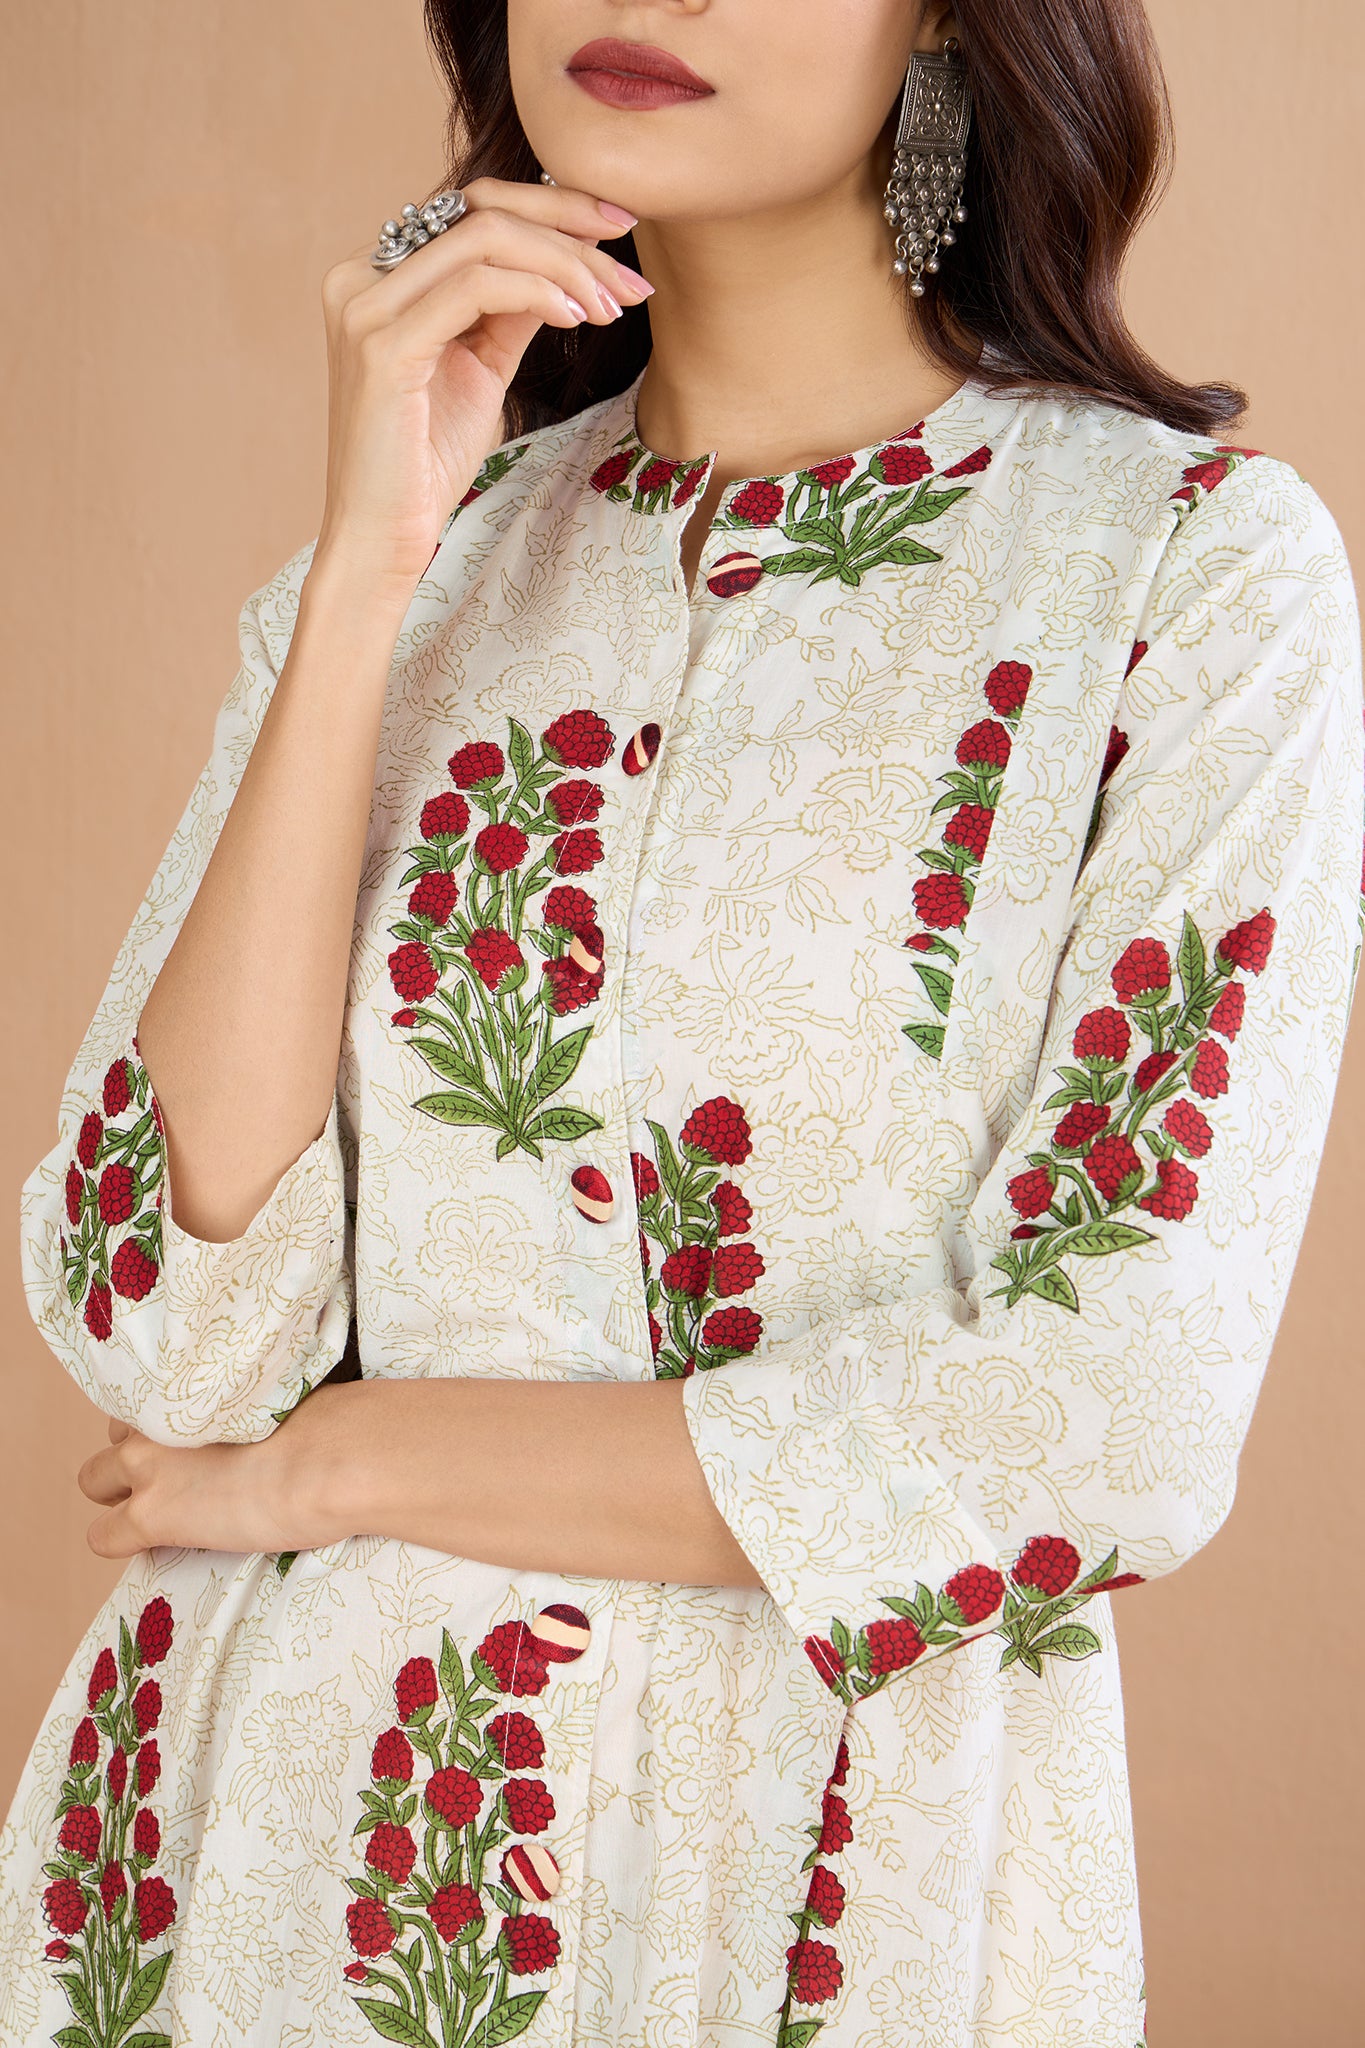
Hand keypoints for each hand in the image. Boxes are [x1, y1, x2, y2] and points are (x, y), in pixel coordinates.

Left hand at [77, 1407, 348, 1560]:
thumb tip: (261, 1420)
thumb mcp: (275, 1392)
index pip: (147, 1399)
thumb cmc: (326, 1422)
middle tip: (179, 1476)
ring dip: (122, 1495)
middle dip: (138, 1455)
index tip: (191, 1443)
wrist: (329, 1459)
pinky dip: (121, 1542)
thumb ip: (245, 1401)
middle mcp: (157, 1416)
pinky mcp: (151, 1515)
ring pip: (94, 1480)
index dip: (167, 1427)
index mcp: (188, 1382)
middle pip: (115, 1434)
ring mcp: (148, 1466)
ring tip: (164, 1510)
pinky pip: (102, 1536)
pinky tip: (155, 1544)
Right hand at [312, 175, 652, 598]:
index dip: (552, 206)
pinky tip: (577, 318)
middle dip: (570, 229)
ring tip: (613, 308)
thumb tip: (567, 259)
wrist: (382, 538)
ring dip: (566, 267)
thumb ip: (509, 309)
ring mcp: (365, 307)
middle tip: (632, 272)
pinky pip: (476, 288)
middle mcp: (361, 277)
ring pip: (485, 239)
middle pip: (481, 209)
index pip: (473, 209)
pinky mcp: (382, 345)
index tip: (619, 227)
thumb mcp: (480, 368)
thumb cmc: (427, 464)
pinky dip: (537, 293)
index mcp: (378, 276)